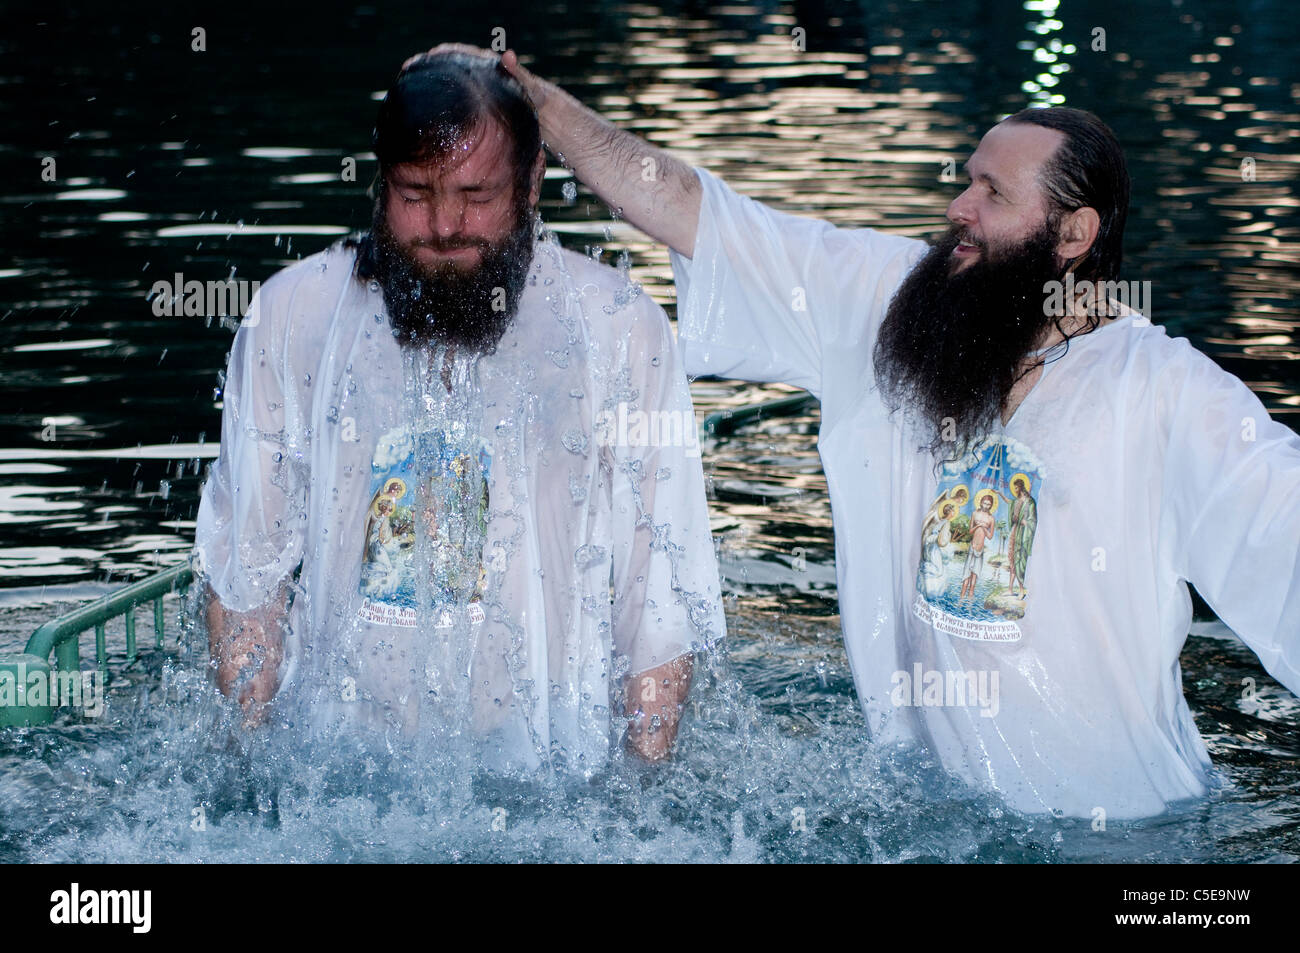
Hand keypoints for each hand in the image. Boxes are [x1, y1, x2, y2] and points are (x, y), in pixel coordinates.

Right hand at [399, 44, 550, 112]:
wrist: (540, 109)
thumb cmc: (534, 96)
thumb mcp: (527, 84)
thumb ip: (517, 71)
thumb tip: (508, 54)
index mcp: (485, 63)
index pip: (458, 53)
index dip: (441, 53)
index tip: (424, 56)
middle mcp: (477, 71)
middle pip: (447, 63)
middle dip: (427, 64)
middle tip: (406, 69)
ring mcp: (475, 85)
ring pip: (448, 78)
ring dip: (429, 79)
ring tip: (407, 84)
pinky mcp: (475, 98)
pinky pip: (453, 93)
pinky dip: (439, 95)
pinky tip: (424, 105)